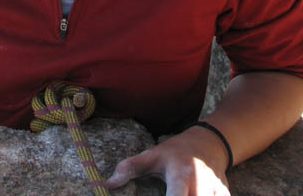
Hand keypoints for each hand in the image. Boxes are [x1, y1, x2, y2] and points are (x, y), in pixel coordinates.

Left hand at [106, 126, 230, 195]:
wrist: (208, 143)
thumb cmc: (175, 152)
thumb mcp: (152, 156)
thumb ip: (129, 168)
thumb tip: (107, 184)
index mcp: (180, 174)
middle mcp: (200, 184)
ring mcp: (215, 191)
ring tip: (181, 193)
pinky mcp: (225, 195)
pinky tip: (195, 195)